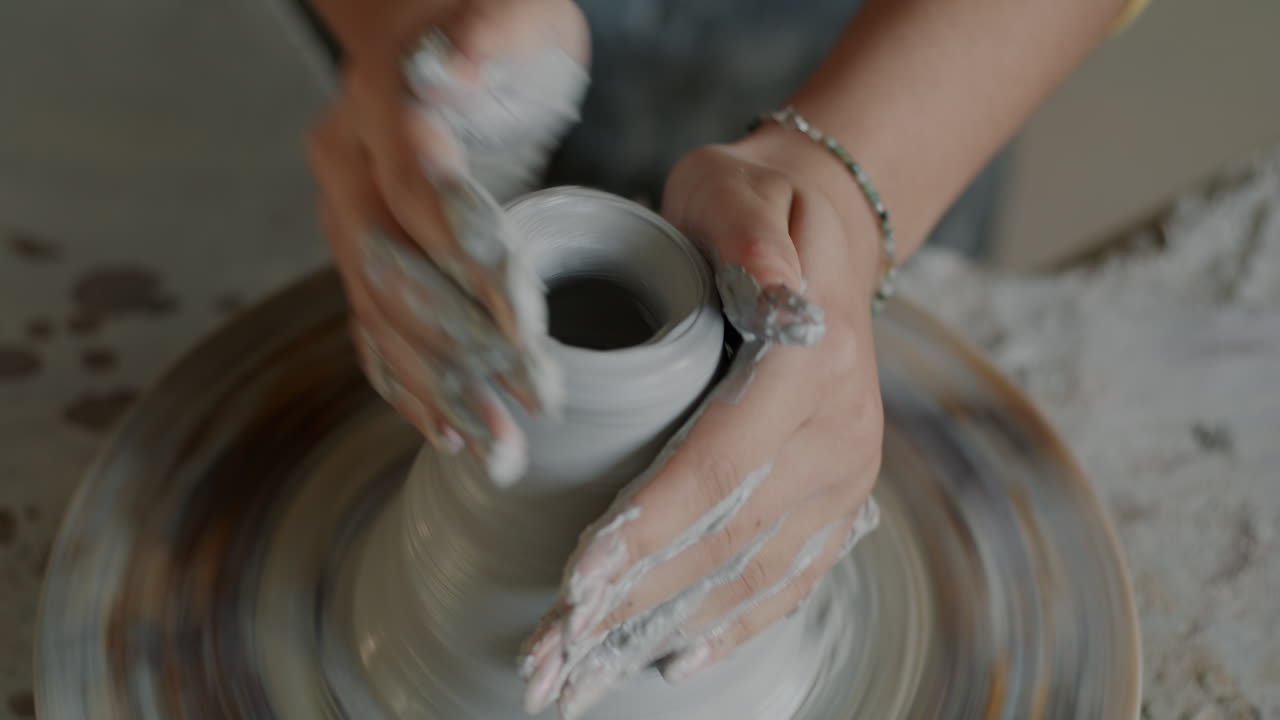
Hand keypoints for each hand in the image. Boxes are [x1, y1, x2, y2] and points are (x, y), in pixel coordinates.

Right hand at [305, 0, 587, 481]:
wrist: (432, 33)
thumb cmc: (493, 21)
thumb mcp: (514, 10)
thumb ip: (490, 34)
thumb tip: (447, 66)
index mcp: (382, 107)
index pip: (421, 196)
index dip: (471, 265)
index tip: (528, 327)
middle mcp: (349, 168)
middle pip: (394, 273)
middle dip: (463, 349)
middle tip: (528, 406)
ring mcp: (347, 217)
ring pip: (381, 316)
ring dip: (439, 388)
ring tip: (496, 447)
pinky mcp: (363, 254)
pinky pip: (373, 329)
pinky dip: (409, 386)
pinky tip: (448, 431)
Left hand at [519, 127, 886, 717]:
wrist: (821, 229)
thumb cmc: (750, 203)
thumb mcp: (739, 187)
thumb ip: (750, 236)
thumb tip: (775, 291)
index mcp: (810, 359)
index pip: (722, 459)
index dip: (651, 524)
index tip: (580, 580)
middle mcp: (839, 428)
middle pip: (729, 533)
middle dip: (636, 602)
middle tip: (552, 656)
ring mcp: (846, 471)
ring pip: (754, 571)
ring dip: (667, 629)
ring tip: (586, 677)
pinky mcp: (839, 496)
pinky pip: (794, 575)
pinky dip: (735, 624)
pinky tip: (675, 658)